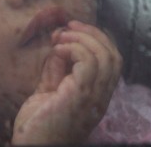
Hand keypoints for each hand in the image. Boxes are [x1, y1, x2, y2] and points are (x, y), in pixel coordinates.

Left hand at [11, 21, 121, 144]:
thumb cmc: (36, 126)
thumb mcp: (48, 91)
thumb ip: (56, 70)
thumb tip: (59, 45)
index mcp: (96, 97)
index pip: (112, 62)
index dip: (97, 40)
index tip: (72, 29)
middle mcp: (100, 98)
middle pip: (114, 56)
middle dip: (94, 33)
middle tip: (69, 25)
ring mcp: (92, 98)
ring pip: (105, 57)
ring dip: (83, 38)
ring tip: (61, 36)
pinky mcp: (79, 96)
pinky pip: (89, 63)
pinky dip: (74, 48)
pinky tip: (59, 48)